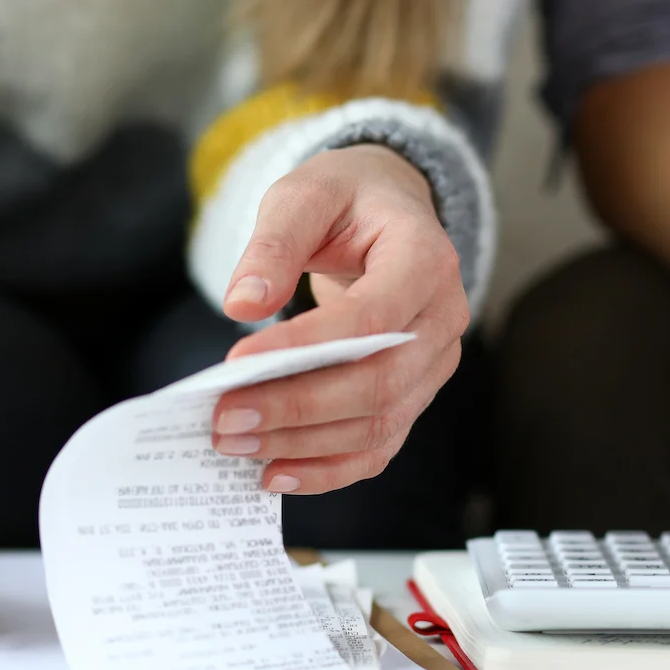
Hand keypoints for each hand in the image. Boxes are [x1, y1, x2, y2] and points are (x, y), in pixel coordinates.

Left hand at [211, 144, 468, 493]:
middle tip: (225, 420)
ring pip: (377, 425)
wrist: (388, 212)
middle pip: (378, 385)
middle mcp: (443, 319)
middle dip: (296, 409)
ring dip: (302, 445)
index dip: (307, 348)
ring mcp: (434, 364)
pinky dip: (327, 470)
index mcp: (426, 260)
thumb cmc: (347, 201)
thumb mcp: (305, 194)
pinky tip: (275, 474)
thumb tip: (242, 304)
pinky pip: (378, 448)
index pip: (372, 319)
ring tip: (235, 444)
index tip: (238, 362)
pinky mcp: (414, 395)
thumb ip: (274, 243)